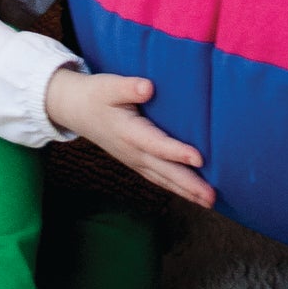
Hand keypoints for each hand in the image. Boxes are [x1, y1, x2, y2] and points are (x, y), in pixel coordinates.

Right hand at [44, 67, 213, 207]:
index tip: (199, 158)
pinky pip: (158, 177)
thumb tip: (148, 87)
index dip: (177, 152)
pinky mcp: (135, 161)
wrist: (75, 110)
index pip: (156, 144)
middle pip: (164, 171)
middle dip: (188, 185)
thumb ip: (128, 87)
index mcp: (128, 132)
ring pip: (162, 178)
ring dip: (185, 192)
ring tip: (208, 202)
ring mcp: (133, 160)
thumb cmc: (96, 95)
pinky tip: (190, 194)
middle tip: (211, 197)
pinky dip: (175, 187)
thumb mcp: (108, 86)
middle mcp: (132, 151)